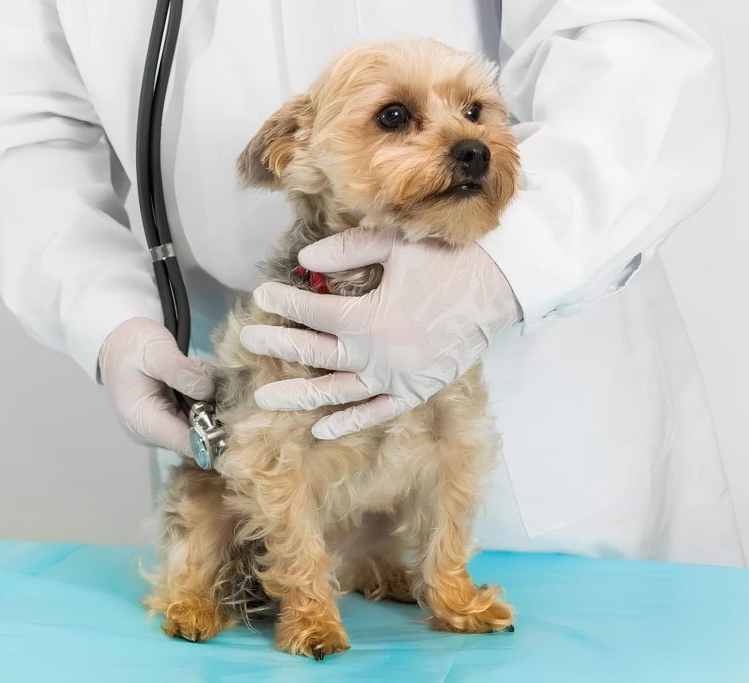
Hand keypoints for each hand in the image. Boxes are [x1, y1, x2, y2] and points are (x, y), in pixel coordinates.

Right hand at [99, 317, 213, 453]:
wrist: (117, 341)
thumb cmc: (131, 345)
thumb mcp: (156, 350)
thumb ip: (181, 372)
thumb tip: (207, 392)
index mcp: (142, 421)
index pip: (186, 443)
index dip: (213, 434)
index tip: (232, 412)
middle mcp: (150, 433)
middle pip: (196, 437)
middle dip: (212, 412)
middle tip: (216, 383)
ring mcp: (160, 428)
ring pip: (198, 426)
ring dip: (208, 403)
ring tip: (200, 375)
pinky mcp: (167, 419)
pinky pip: (193, 416)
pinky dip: (202, 400)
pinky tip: (196, 379)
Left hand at [240, 227, 521, 438]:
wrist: (501, 289)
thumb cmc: (448, 261)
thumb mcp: (396, 245)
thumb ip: (347, 250)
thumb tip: (303, 258)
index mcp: (369, 318)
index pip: (312, 312)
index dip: (283, 302)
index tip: (261, 294)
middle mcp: (376, 355)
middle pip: (315, 355)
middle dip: (278, 346)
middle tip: (248, 340)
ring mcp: (395, 379)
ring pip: (336, 393)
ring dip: (298, 397)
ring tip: (264, 398)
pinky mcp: (415, 392)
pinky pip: (376, 413)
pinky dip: (349, 422)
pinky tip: (321, 428)